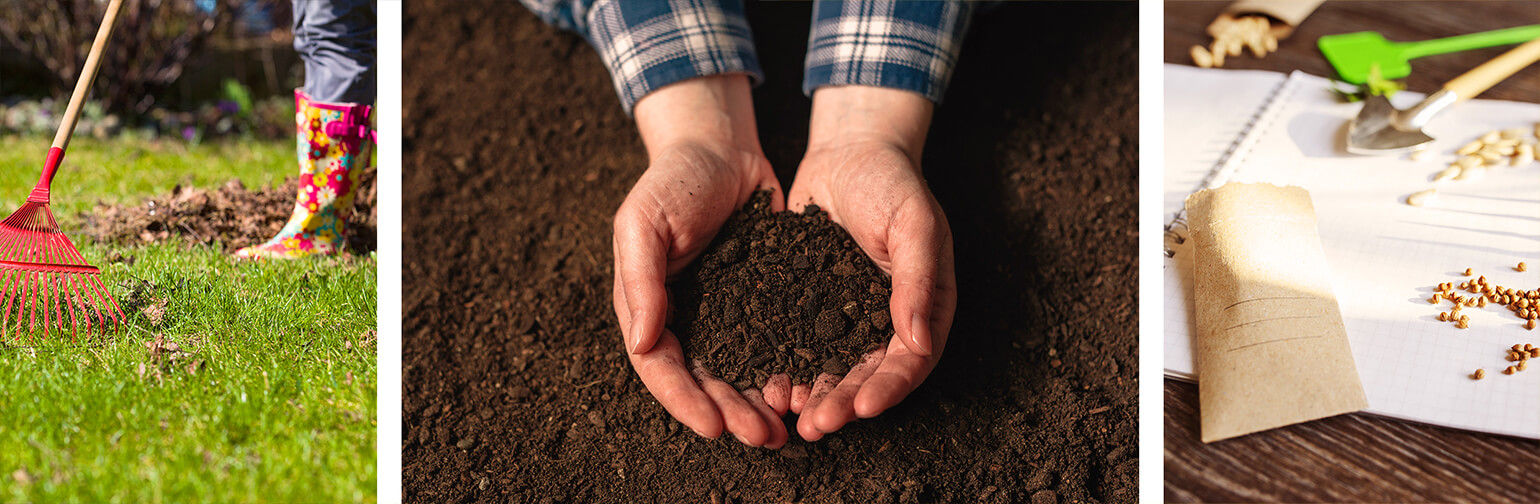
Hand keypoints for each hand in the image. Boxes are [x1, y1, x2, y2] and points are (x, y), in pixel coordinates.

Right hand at [612, 74, 790, 447]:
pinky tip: (806, 387)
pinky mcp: (761, 301)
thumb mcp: (643, 221)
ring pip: (738, 372)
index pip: (659, 366)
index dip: (685, 400)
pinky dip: (784, 369)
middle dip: (730, 412)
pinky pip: (771, 344)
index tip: (713, 426)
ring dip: (757, 403)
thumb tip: (640, 342)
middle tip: (762, 436)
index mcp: (647, 306)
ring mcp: (722, 313)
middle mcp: (683, 318)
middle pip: (703, 381)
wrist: (721, 146)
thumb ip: (640, 280)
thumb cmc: (672, 178)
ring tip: (785, 428)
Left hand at [773, 85, 957, 440]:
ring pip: (829, 368)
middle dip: (841, 404)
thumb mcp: (915, 225)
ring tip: (784, 413)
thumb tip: (920, 342)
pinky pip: (796, 343)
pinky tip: (760, 381)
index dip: (888, 389)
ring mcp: (845, 317)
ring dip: (810, 394)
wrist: (850, 151)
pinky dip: (782, 365)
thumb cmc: (894, 183)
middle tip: (815, 425)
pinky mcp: (807, 306)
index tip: (863, 408)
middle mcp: (885, 322)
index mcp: (923, 309)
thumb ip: (919, 281)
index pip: (911, 363)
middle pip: (866, 377)